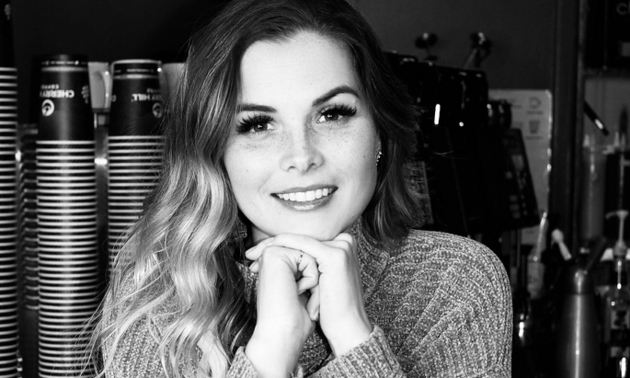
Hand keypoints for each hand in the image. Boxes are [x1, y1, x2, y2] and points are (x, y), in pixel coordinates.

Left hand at [248, 233, 372, 356]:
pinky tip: (265, 251)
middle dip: (272, 245)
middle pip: (300, 238)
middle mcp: (345, 242)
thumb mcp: (319, 280)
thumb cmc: (330, 308)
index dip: (279, 246)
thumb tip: (285, 258)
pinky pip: (302, 244)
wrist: (346, 327)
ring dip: (273, 245)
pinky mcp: (335, 255)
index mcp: (342, 246)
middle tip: (249, 254)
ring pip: (299, 239)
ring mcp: (342, 247)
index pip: (304, 240)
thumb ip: (308, 264)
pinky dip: (282, 246)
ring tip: (252, 256)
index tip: (255, 254)